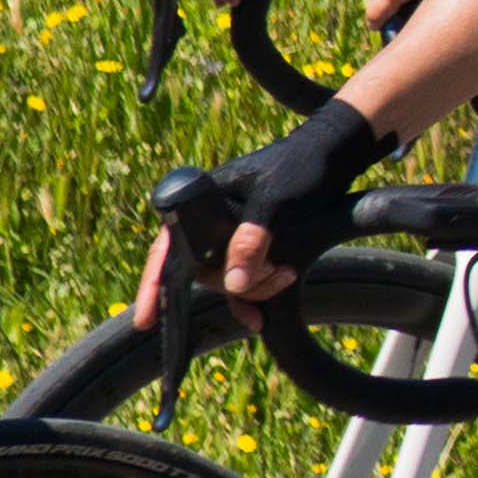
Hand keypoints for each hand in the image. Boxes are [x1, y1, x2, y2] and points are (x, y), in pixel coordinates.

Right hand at [139, 94, 378, 330]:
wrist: (333, 156)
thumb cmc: (300, 167)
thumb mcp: (276, 201)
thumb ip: (252, 238)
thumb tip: (232, 284)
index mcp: (200, 202)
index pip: (168, 249)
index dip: (153, 286)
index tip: (144, 321)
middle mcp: (207, 221)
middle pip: (201, 272)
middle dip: (234, 284)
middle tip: (277, 275)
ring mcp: (228, 235)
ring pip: (224, 280)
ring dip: (254, 287)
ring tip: (287, 273)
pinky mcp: (249, 246)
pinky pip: (239, 281)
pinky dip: (250, 298)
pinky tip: (258, 318)